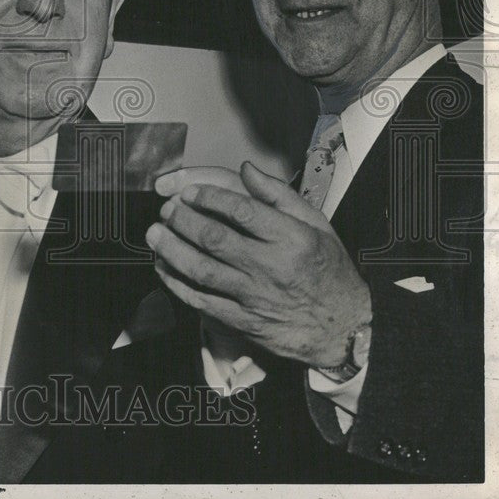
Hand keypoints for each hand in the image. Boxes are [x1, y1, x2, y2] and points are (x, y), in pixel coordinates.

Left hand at [147, 161, 370, 367]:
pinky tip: (164, 268)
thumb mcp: (316, 225)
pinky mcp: (243, 321)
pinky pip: (201, 300)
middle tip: (166, 210)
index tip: (188, 192)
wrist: (344, 329)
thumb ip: (279, 195)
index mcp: (291, 238)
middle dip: (182, 220)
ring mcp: (254, 296)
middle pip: (214, 238)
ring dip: (171, 249)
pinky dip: (177, 283)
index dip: (208, 197)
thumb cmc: (328, 271)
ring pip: (201, 270)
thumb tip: (246, 169)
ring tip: (155, 233)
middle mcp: (271, 266)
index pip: (241, 210)